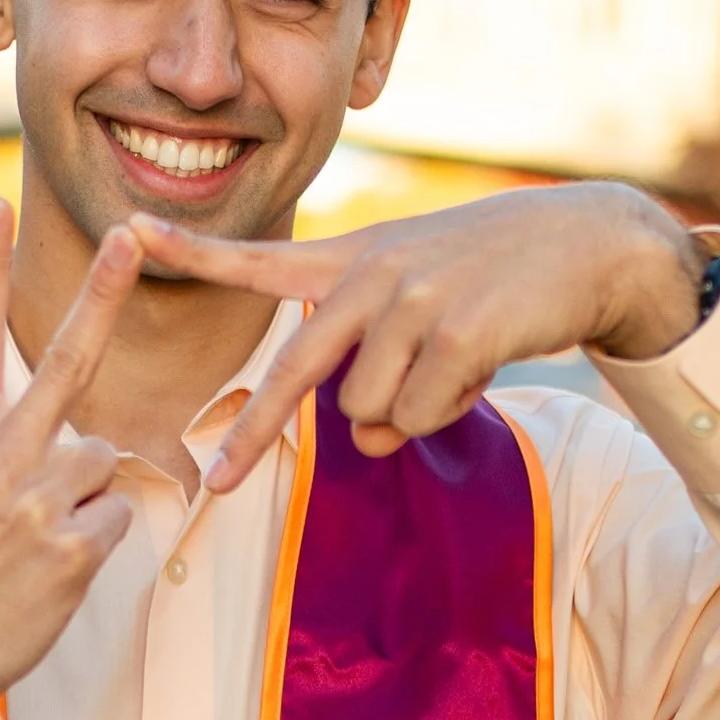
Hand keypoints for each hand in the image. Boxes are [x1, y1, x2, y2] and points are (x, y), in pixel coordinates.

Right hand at [0, 200, 140, 719]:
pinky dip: (94, 541)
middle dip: (101, 292)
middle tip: (129, 235)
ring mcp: (35, 500)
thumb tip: (58, 418)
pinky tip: (51, 569)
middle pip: (66, 360)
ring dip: (83, 493)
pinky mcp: (73, 548)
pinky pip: (114, 517)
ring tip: (33, 538)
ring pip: (100, 459)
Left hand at [131, 182, 705, 492]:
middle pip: (296, 372)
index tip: (130, 231)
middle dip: (254, 436)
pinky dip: (450, 412)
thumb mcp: (423, 306)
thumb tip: (365, 441)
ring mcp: (414, 302)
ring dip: (410, 413)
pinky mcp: (458, 334)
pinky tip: (483, 367)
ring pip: (369, 412)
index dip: (193, 249)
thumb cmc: (498, 277)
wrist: (590, 244)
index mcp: (353, 259)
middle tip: (218, 488)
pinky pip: (422, 416)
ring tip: (454, 366)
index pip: (260, 256)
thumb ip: (377, 369)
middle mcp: (372, 274)